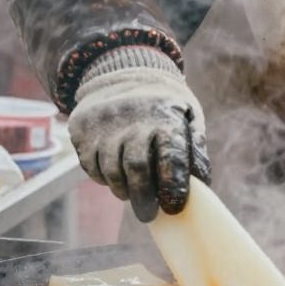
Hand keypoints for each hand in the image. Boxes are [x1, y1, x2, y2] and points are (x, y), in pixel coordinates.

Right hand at [68, 54, 209, 222]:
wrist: (122, 69)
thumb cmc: (163, 103)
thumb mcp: (187, 116)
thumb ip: (195, 148)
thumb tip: (201, 183)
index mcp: (165, 117)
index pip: (171, 157)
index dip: (173, 186)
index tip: (174, 206)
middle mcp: (132, 119)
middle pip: (136, 168)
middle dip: (144, 198)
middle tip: (149, 215)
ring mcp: (104, 123)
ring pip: (111, 171)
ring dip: (123, 190)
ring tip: (132, 194)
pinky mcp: (83, 129)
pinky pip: (91, 165)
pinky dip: (103, 178)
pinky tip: (114, 175)